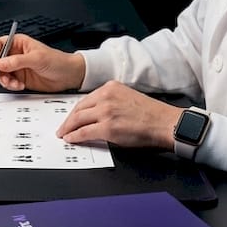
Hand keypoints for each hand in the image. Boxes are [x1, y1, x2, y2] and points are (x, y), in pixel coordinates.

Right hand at [0, 33, 84, 92]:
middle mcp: (16, 54)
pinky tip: (20, 85)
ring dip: (5, 80)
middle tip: (2, 77)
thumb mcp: (37, 59)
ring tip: (14, 83)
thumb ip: (17, 61)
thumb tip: (1, 63)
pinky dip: (11, 86)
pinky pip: (8, 82)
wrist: (68, 75)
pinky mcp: (20, 78)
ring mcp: (17, 67)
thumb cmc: (57, 61)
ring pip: (1, 73)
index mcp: (19, 43)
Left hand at [55, 81, 180, 150]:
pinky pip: (84, 132)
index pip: (86, 99)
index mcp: (111, 87)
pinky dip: (74, 136)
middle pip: (79, 108)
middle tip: (62, 128)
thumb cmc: (151, 114)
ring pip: (78, 120)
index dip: (76, 111)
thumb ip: (110, 102)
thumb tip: (96, 115)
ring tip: (63, 134)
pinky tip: (71, 139)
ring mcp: (106, 111)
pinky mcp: (108, 127)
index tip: (70, 117)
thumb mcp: (127, 98)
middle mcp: (106, 96)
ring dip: (68, 128)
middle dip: (68, 120)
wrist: (165, 123)